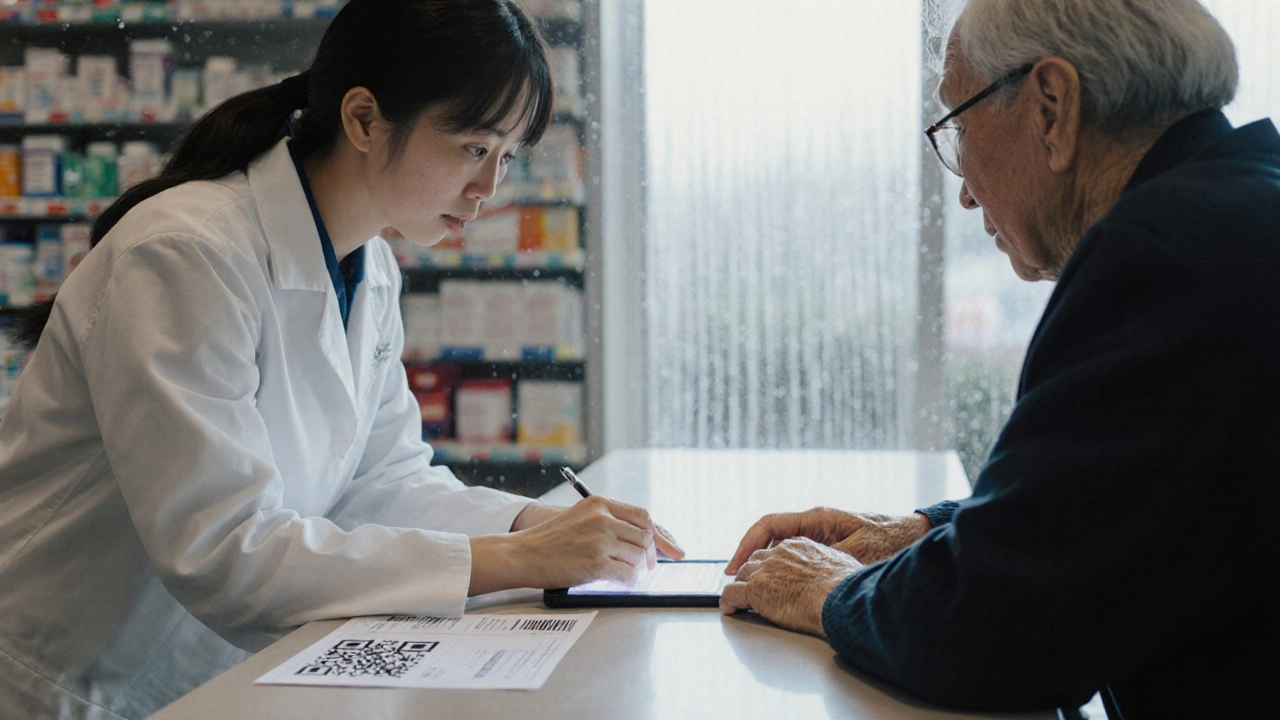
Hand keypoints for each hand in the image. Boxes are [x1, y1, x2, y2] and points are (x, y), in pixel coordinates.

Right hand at [471, 496, 683, 594]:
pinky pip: (628, 575)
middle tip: (646, 567)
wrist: (521, 554)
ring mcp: (600, 541)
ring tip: (628, 574)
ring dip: (637, 570)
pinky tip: (623, 582)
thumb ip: (607, 522)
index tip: (666, 548)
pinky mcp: (596, 564)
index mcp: (599, 504)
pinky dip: (630, 582)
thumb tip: (640, 539)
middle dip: (649, 555)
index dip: (657, 534)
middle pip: (645, 537)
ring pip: (638, 557)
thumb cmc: (549, 540)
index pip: (642, 515)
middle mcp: (602, 519)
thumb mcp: (579, 517)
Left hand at [719, 538, 863, 636]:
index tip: (769, 574)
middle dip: (751, 574)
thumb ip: (830, 568)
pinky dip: (728, 602)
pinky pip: (731, 593)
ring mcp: (765, 569)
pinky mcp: (755, 588)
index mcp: (800, 546)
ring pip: (741, 574)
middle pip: (755, 560)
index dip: (770, 564)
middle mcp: (779, 553)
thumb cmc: (847, 589)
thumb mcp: (842, 567)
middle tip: (749, 587)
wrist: (840, 599)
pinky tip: (729, 609)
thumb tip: (835, 579)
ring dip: (739, 587)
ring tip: (737, 600)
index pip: (776, 551)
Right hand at [726, 507, 929, 572]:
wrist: (916, 535)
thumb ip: (829, 561)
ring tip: (749, 586)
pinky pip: (795, 555)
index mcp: (816, 519)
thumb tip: (801, 577)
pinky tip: (778, 587)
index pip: (768, 525)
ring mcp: (821, 534)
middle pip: (769, 537)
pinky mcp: (829, 547)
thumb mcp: (858, 552)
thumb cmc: (891, 540)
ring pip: (781, 547)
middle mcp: (814, 524)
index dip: (746, 545)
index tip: (734, 566)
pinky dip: (781, 568)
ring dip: (764, 564)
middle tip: (733, 581)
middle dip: (748, 557)